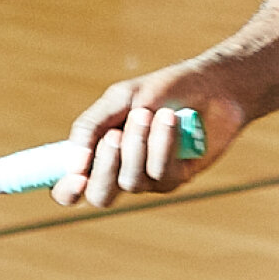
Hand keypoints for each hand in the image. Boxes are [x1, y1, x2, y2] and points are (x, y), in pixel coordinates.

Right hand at [52, 65, 245, 208]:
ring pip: (131, 182)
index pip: (72, 188)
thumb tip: (74, 165)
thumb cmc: (164, 89)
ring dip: (138, 145)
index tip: (75, 178)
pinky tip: (171, 120)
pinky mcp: (177, 178)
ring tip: (150, 113)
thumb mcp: (120, 99)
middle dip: (105, 166)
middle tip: (115, 136)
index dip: (66, 191)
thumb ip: (90, 127)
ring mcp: (150, 178)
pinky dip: (162, 143)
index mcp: (100, 152)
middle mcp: (122, 171)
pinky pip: (161, 173)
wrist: (212, 83)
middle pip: (100, 196)